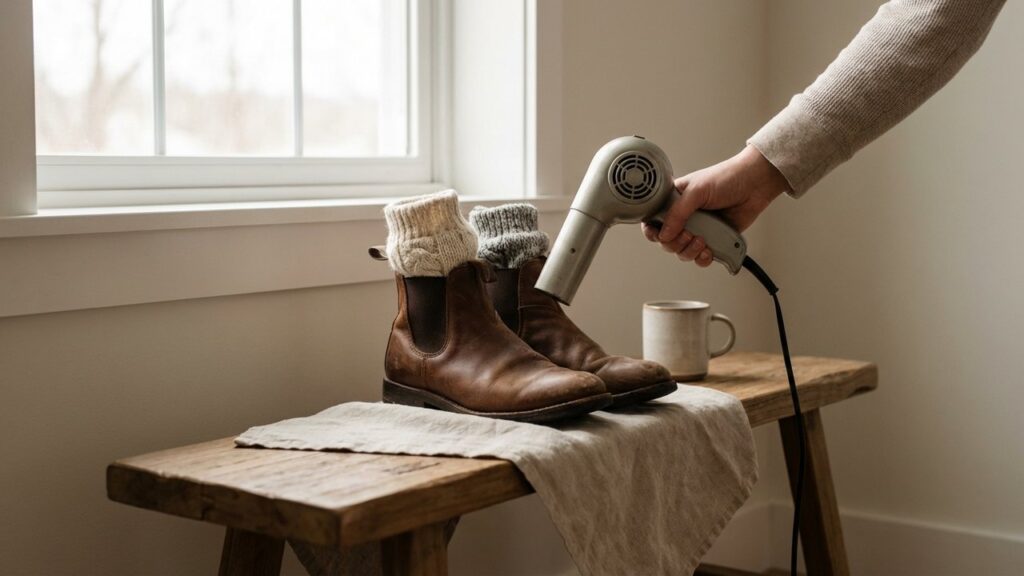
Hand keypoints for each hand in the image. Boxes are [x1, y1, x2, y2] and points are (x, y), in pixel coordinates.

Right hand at [642, 144, 788, 266]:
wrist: (755, 185)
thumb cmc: (727, 178)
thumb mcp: (697, 191)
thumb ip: (678, 212)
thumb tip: (664, 234)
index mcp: (674, 201)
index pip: (653, 221)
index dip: (653, 231)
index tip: (659, 234)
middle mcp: (684, 217)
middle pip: (666, 241)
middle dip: (675, 243)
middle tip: (688, 234)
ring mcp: (698, 229)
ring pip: (682, 252)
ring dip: (689, 251)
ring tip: (702, 241)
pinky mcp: (713, 239)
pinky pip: (701, 257)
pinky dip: (702, 258)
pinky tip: (709, 250)